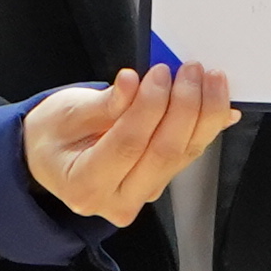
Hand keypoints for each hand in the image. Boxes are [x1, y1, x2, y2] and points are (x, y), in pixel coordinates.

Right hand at [24, 61, 236, 226]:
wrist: (49, 158)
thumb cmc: (52, 136)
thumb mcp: (65, 114)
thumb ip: (103, 103)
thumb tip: (132, 83)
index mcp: (86, 185)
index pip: (128, 145)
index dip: (149, 106)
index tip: (160, 73)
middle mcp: (118, 200)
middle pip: (163, 153)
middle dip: (184, 106)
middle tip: (190, 70)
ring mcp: (142, 194)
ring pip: (184, 155)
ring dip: (204, 113)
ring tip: (210, 79)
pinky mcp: (159, 182)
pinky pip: (189, 154)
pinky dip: (208, 127)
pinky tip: (221, 105)